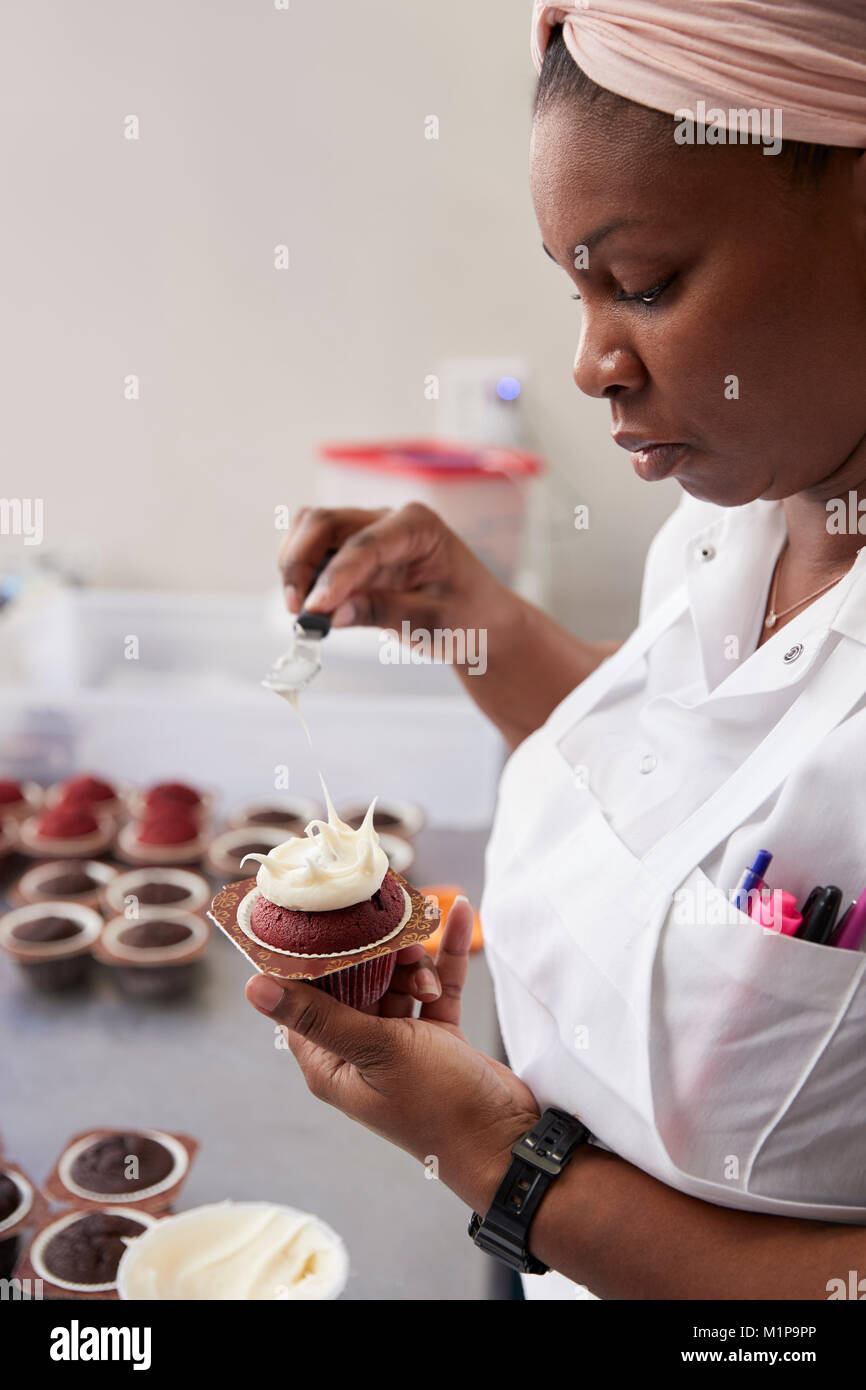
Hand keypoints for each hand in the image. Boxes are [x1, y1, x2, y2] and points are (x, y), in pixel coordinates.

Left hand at [245, 898, 540, 1210]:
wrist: (506, 1142)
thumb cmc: (436, 1106)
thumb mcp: (376, 1052)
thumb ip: (320, 1015)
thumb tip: (253, 988)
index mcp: (329, 1060)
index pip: (304, 995)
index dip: (312, 958)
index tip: (324, 917)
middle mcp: (359, 1049)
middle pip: (354, 980)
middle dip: (374, 954)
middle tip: (392, 936)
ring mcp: (400, 1042)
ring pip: (396, 978)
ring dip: (414, 964)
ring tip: (426, 969)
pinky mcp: (437, 1035)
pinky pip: (435, 984)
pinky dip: (445, 955)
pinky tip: (458, 913)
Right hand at [278, 502, 511, 637]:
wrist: (477, 619)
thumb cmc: (465, 617)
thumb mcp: (434, 624)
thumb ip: (385, 613)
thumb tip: (333, 614)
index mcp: (419, 526)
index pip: (365, 544)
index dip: (334, 576)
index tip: (314, 609)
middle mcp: (389, 519)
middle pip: (324, 522)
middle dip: (300, 562)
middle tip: (297, 609)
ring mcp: (367, 531)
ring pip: (311, 528)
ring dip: (294, 564)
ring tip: (300, 610)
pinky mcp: (352, 550)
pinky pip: (314, 549)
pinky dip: (301, 571)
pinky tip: (308, 604)